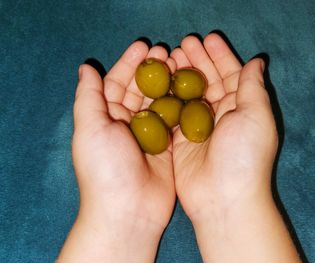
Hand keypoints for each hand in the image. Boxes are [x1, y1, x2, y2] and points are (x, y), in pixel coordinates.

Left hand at [58, 42, 176, 261]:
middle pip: (140, 89)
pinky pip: (175, 119)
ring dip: (168, 83)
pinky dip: (181, 103)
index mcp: (105, 118)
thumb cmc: (106, 169)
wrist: (129, 210)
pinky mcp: (168, 146)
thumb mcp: (90, 128)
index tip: (145, 46)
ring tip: (180, 65)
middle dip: (152, 69)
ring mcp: (149, 135)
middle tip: (167, 52)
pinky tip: (190, 89)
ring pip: (159, 101)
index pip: (116, 82)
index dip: (129, 62)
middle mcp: (127, 124)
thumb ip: (89, 96)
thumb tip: (86, 67)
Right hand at [170, 33, 299, 261]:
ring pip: (188, 93)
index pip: (231, 73)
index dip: (220, 55)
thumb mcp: (255, 115)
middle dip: (197, 60)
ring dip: (180, 74)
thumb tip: (257, 61)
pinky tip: (159, 81)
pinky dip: (167, 96)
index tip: (207, 39)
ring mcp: (199, 126)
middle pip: (207, 80)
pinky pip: (173, 112)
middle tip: (183, 43)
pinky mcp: (180, 138)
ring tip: (169, 55)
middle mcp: (221, 114)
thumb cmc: (243, 156)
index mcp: (242, 107)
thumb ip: (253, 86)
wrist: (222, 197)